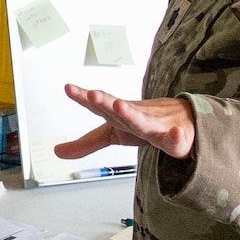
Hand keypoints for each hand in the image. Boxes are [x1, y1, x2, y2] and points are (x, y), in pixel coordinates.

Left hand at [53, 84, 195, 159]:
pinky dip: (175, 136)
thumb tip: (57, 151)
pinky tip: (176, 133)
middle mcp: (135, 116)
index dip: (83, 98)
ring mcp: (156, 126)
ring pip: (143, 120)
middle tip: (92, 94)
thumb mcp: (112, 134)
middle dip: (105, 101)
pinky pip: (176, 139)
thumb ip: (86, 143)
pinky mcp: (176, 140)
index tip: (68, 88)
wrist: (183, 121)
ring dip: (132, 113)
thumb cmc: (144, 124)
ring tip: (120, 106)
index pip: (99, 107)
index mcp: (119, 116)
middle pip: (118, 109)